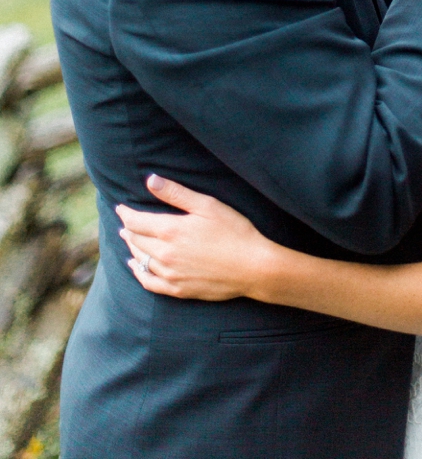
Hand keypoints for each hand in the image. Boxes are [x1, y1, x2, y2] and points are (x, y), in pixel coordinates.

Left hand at [116, 174, 274, 300]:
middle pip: (136, 240)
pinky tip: (136, 266)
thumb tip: (150, 180)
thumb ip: (176, 193)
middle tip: (124, 221)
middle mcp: (164, 254)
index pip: (137, 221)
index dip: (126, 213)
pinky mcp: (178, 290)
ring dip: (132, 247)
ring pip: (141, 260)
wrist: (252, 267)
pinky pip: (149, 282)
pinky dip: (138, 272)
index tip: (120, 207)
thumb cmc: (234, 231)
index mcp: (170, 231)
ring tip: (128, 238)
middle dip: (128, 229)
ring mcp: (170, 274)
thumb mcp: (207, 205)